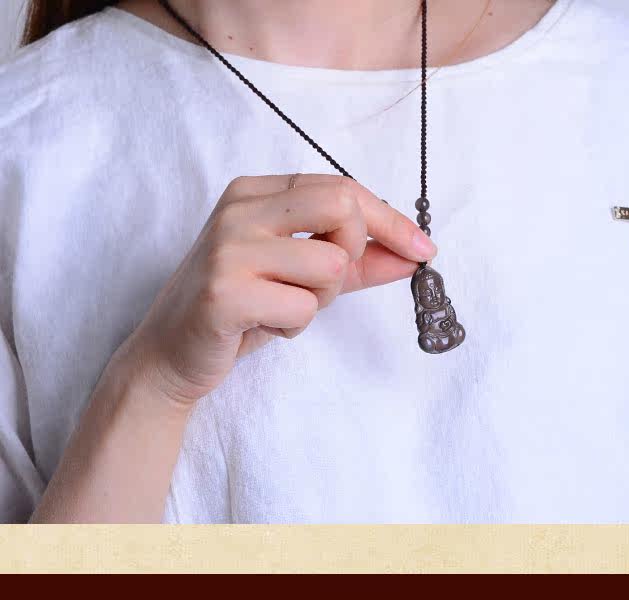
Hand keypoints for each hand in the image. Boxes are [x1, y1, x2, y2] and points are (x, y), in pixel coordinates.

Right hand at [119, 174, 436, 406]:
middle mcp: (240, 210)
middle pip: (342, 205)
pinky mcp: (224, 291)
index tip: (423, 249)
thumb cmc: (240, 308)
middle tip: (331, 279)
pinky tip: (264, 324)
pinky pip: (303, 306)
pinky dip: (295, 325)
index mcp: (256, 193)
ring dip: (321, 299)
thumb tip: (414, 255)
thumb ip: (357, 262)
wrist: (171, 353)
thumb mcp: (301, 275)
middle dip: (357, 250)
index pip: (342, 188)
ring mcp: (228, 248)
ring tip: (283, 306)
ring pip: (330, 264)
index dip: (390, 220)